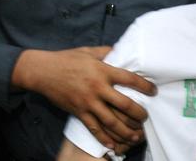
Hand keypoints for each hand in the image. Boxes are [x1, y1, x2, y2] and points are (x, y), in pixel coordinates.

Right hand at [13, 47, 156, 148]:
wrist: (43, 71)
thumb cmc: (66, 59)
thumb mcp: (89, 51)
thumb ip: (106, 52)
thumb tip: (121, 50)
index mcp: (102, 70)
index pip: (129, 79)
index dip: (144, 86)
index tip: (153, 91)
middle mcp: (97, 88)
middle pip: (124, 104)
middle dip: (138, 113)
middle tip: (146, 118)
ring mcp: (88, 102)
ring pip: (111, 121)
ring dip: (126, 131)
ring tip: (136, 136)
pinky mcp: (78, 112)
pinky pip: (94, 128)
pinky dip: (104, 138)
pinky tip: (114, 145)